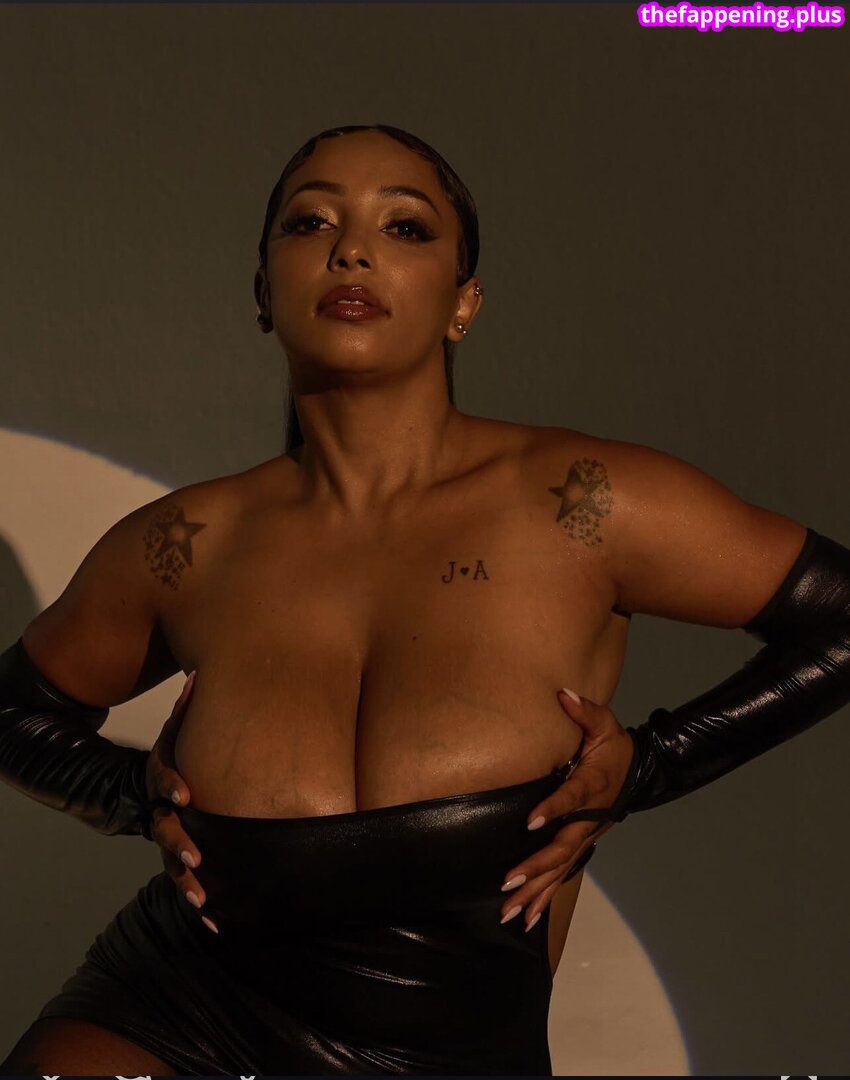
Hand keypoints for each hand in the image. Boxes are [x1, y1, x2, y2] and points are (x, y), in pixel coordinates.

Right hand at [144, 671, 217, 932]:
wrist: (149, 787)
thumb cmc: (177, 754)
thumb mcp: (178, 731)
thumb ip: (188, 710)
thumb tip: (199, 675)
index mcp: (158, 777)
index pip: (160, 780)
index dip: (171, 786)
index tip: (186, 795)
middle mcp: (159, 810)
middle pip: (163, 829)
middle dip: (178, 844)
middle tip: (196, 858)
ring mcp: (166, 837)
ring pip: (172, 863)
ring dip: (187, 882)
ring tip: (203, 899)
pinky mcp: (181, 859)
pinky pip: (188, 883)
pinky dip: (201, 904)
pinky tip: (218, 924)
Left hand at [498, 688, 633, 931]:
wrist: (639, 772)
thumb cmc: (615, 746)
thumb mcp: (605, 723)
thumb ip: (584, 710)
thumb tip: (563, 693)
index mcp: (593, 785)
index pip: (571, 798)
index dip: (553, 809)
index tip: (530, 821)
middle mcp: (589, 818)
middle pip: (562, 848)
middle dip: (535, 866)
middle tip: (507, 881)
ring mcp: (586, 837)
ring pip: (560, 870)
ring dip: (535, 892)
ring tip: (509, 912)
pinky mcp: (581, 846)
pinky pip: (562, 876)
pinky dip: (544, 898)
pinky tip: (526, 919)